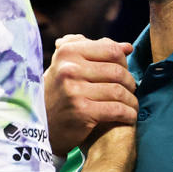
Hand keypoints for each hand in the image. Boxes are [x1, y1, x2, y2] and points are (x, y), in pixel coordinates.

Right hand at [44, 34, 137, 155]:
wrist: (41, 124)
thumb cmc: (59, 92)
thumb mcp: (68, 65)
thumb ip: (95, 51)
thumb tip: (127, 47)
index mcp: (68, 52)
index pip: (111, 50)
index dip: (124, 62)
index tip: (125, 72)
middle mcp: (69, 68)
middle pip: (117, 71)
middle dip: (130, 83)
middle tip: (130, 91)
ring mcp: (74, 90)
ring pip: (119, 91)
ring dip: (131, 100)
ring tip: (131, 104)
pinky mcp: (81, 111)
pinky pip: (116, 109)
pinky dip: (128, 114)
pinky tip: (128, 116)